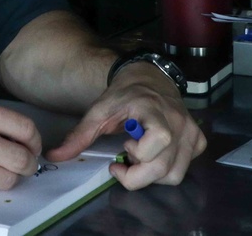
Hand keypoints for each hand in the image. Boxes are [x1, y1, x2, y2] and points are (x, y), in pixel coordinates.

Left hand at [45, 62, 205, 189]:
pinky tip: (155, 155)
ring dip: (153, 174)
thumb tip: (54, 156)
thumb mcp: (99, 111)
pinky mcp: (197, 139)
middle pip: (164, 169)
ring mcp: (191, 131)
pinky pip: (186, 166)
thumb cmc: (123, 96)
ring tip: (140, 157)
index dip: (137, 154)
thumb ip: (79, 136)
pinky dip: (168, 168)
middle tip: (125, 160)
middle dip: (138, 174)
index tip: (121, 149)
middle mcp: (178, 122)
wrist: (149, 77)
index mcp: (153, 111)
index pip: (158, 143)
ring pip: (176, 174)